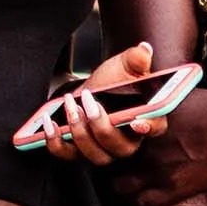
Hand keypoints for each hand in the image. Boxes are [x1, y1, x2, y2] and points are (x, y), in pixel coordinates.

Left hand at [40, 43, 158, 166]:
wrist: (92, 88)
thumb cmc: (114, 80)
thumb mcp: (125, 65)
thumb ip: (136, 58)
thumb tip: (144, 49)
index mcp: (147, 119)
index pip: (155, 128)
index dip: (148, 128)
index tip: (136, 122)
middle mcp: (128, 141)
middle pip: (122, 148)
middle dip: (102, 127)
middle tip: (89, 103)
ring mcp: (104, 149)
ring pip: (97, 155)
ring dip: (80, 133)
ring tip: (71, 106)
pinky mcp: (81, 151)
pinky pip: (69, 155)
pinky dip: (57, 142)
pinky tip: (51, 124)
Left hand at [117, 88, 206, 205]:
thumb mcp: (175, 92)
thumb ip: (151, 94)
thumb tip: (138, 90)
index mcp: (138, 125)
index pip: (106, 136)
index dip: (105, 137)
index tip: (110, 138)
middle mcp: (142, 151)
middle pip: (109, 164)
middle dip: (111, 161)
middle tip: (118, 158)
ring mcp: (156, 174)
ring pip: (121, 188)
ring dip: (122, 183)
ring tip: (130, 177)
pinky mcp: (173, 192)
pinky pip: (142, 203)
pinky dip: (139, 199)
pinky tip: (146, 191)